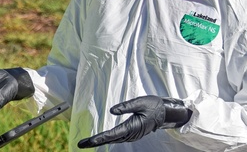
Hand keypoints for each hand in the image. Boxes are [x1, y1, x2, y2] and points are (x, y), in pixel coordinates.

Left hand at [77, 95, 191, 148]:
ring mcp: (131, 135)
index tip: (89, 141)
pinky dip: (107, 139)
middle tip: (81, 144)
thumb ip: (125, 106)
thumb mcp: (139, 102)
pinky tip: (100, 139)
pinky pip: (117, 137)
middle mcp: (131, 134)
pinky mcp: (131, 133)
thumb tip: (112, 111)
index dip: (99, 138)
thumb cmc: (153, 105)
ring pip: (113, 139)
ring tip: (87, 142)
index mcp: (132, 127)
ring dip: (100, 141)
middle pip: (110, 139)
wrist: (165, 113)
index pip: (112, 134)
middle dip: (95, 142)